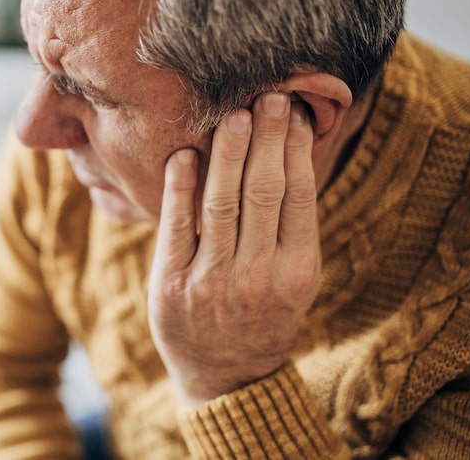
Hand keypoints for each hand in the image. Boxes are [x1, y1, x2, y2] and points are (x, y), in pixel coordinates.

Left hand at [148, 92, 320, 406]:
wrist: (227, 375)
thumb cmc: (263, 312)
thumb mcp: (293, 278)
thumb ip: (290, 226)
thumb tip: (289, 150)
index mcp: (297, 271)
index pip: (299, 196)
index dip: (296, 150)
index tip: (295, 111)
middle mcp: (257, 276)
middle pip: (263, 192)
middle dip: (266, 139)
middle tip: (268, 95)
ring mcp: (212, 281)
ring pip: (221, 204)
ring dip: (227, 154)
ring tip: (232, 115)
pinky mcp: (171, 285)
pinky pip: (177, 227)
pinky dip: (180, 188)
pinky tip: (184, 155)